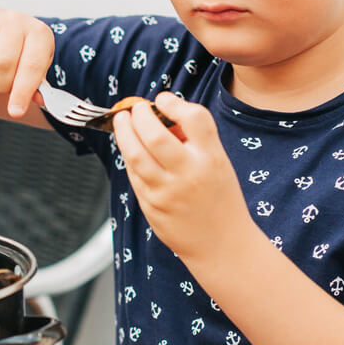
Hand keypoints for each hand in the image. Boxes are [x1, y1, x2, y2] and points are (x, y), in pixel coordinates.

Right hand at [0, 10, 54, 117]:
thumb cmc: (20, 49)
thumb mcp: (36, 64)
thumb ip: (37, 85)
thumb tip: (38, 101)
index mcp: (38, 33)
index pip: (31, 66)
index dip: (22, 92)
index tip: (16, 112)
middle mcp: (14, 22)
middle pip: (2, 64)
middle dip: (1, 85)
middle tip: (4, 85)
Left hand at [111, 92, 250, 261]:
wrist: (221, 245)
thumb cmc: (220, 200)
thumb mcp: (219, 163)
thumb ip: (195, 140)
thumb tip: (163, 116)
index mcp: (212, 158)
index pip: (194, 119)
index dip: (174, 103)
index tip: (163, 99)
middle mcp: (189, 174)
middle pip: (154, 134)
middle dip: (139, 115)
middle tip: (135, 108)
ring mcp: (167, 192)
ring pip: (135, 155)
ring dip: (123, 133)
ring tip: (121, 121)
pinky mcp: (151, 206)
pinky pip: (134, 175)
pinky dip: (129, 157)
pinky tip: (130, 149)